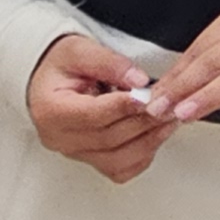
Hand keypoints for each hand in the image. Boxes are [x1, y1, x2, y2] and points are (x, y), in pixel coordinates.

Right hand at [30, 34, 177, 183]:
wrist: (51, 79)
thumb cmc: (61, 65)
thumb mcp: (80, 50)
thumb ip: (109, 63)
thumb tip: (139, 81)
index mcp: (51, 111)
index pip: (92, 116)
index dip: (122, 108)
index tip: (147, 97)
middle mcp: (60, 138)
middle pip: (109, 139)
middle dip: (143, 122)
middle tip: (169, 106)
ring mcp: (75, 154)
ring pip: (118, 160)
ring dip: (149, 141)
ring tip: (168, 119)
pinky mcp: (90, 161)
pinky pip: (121, 170)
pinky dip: (142, 155)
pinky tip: (155, 134)